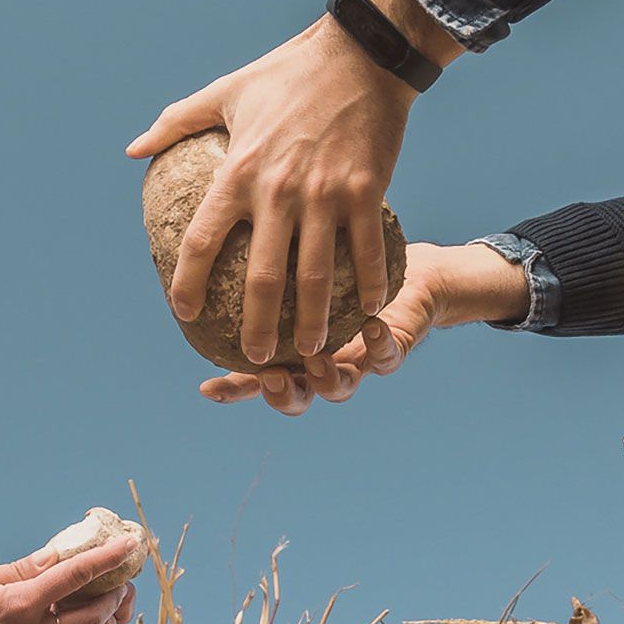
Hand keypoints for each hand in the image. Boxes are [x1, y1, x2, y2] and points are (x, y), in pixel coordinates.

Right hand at [0, 536, 141, 623]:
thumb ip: (20, 570)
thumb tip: (57, 555)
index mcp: (18, 605)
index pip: (76, 576)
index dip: (107, 557)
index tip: (129, 543)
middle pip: (95, 615)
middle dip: (117, 594)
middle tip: (121, 577)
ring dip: (104, 622)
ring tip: (107, 603)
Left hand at [128, 0, 461, 366]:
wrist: (360, 55)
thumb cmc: (287, 73)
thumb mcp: (225, 91)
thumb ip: (175, 122)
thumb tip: (132, 149)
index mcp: (238, 172)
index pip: (202, 240)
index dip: (188, 282)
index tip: (185, 311)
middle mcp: (278, 191)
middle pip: (264, 278)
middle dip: (259, 326)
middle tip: (256, 357)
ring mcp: (325, 195)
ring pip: (317, 276)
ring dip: (314, 322)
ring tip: (311, 350)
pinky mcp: (367, 192)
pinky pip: (367, 251)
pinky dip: (370, 286)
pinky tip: (368, 312)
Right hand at [198, 241, 528, 414]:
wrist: (414, 273)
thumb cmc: (345, 269)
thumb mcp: (297, 262)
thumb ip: (258, 260)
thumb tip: (210, 228)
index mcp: (290, 349)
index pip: (253, 377)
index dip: (232, 387)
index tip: (208, 387)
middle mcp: (319, 362)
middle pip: (293, 394)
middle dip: (279, 392)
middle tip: (266, 373)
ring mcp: (356, 362)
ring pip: (338, 388)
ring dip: (325, 379)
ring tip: (316, 359)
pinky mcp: (393, 348)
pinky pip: (385, 357)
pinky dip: (377, 347)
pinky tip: (371, 324)